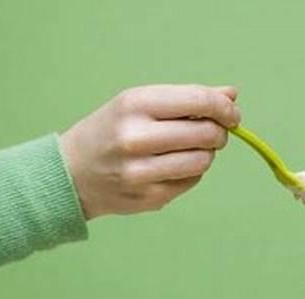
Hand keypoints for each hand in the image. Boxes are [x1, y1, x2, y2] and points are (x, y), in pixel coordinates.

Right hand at [60, 84, 240, 218]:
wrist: (71, 172)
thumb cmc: (111, 131)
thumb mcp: (140, 103)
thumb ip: (187, 99)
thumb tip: (232, 94)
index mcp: (135, 105)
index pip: (199, 101)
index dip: (225, 108)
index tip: (233, 114)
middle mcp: (136, 138)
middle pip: (206, 134)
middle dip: (218, 132)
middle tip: (212, 132)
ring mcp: (142, 171)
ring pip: (203, 161)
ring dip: (206, 154)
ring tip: (191, 149)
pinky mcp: (149, 198)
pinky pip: (192, 181)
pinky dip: (191, 172)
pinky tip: (172, 166)